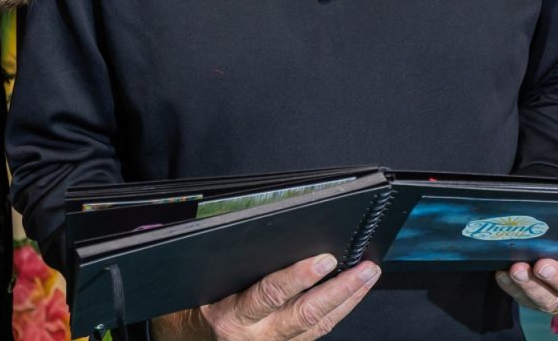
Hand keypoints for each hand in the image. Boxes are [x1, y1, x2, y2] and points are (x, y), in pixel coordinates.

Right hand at [151, 253, 380, 340]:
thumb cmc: (189, 310)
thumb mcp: (201, 285)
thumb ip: (227, 262)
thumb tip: (255, 227)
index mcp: (230, 317)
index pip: (270, 294)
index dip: (299, 277)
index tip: (323, 259)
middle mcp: (254, 338)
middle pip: (305, 314)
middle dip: (339, 290)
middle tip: (363, 269)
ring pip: (318, 325)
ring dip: (348, 299)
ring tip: (368, 274)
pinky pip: (316, 333)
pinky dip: (338, 311)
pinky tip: (352, 294)